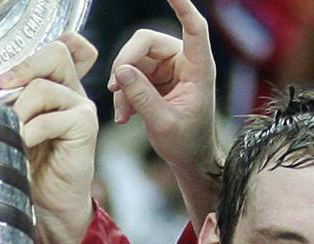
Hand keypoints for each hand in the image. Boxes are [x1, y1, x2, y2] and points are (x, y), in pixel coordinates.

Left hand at [0, 34, 98, 243]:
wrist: (47, 208)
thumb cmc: (25, 169)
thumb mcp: (9, 130)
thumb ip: (5, 105)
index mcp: (54, 86)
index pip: (60, 45)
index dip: (33, 52)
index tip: (2, 79)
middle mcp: (70, 91)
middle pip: (56, 52)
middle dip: (21, 69)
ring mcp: (80, 107)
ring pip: (43, 86)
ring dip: (17, 110)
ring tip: (9, 133)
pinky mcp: (85, 127)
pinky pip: (51, 118)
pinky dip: (29, 132)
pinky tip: (22, 147)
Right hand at [108, 0, 221, 229]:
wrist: (188, 159)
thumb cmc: (186, 142)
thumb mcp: (163, 123)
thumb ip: (142, 97)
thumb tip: (121, 71)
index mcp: (199, 68)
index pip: (194, 29)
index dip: (184, 8)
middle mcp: (184, 63)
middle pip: (147, 43)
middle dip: (126, 63)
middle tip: (115, 88)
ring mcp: (169, 70)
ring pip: (134, 60)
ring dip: (122, 85)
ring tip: (122, 113)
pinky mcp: (155, 80)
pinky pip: (131, 76)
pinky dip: (124, 95)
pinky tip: (125, 116)